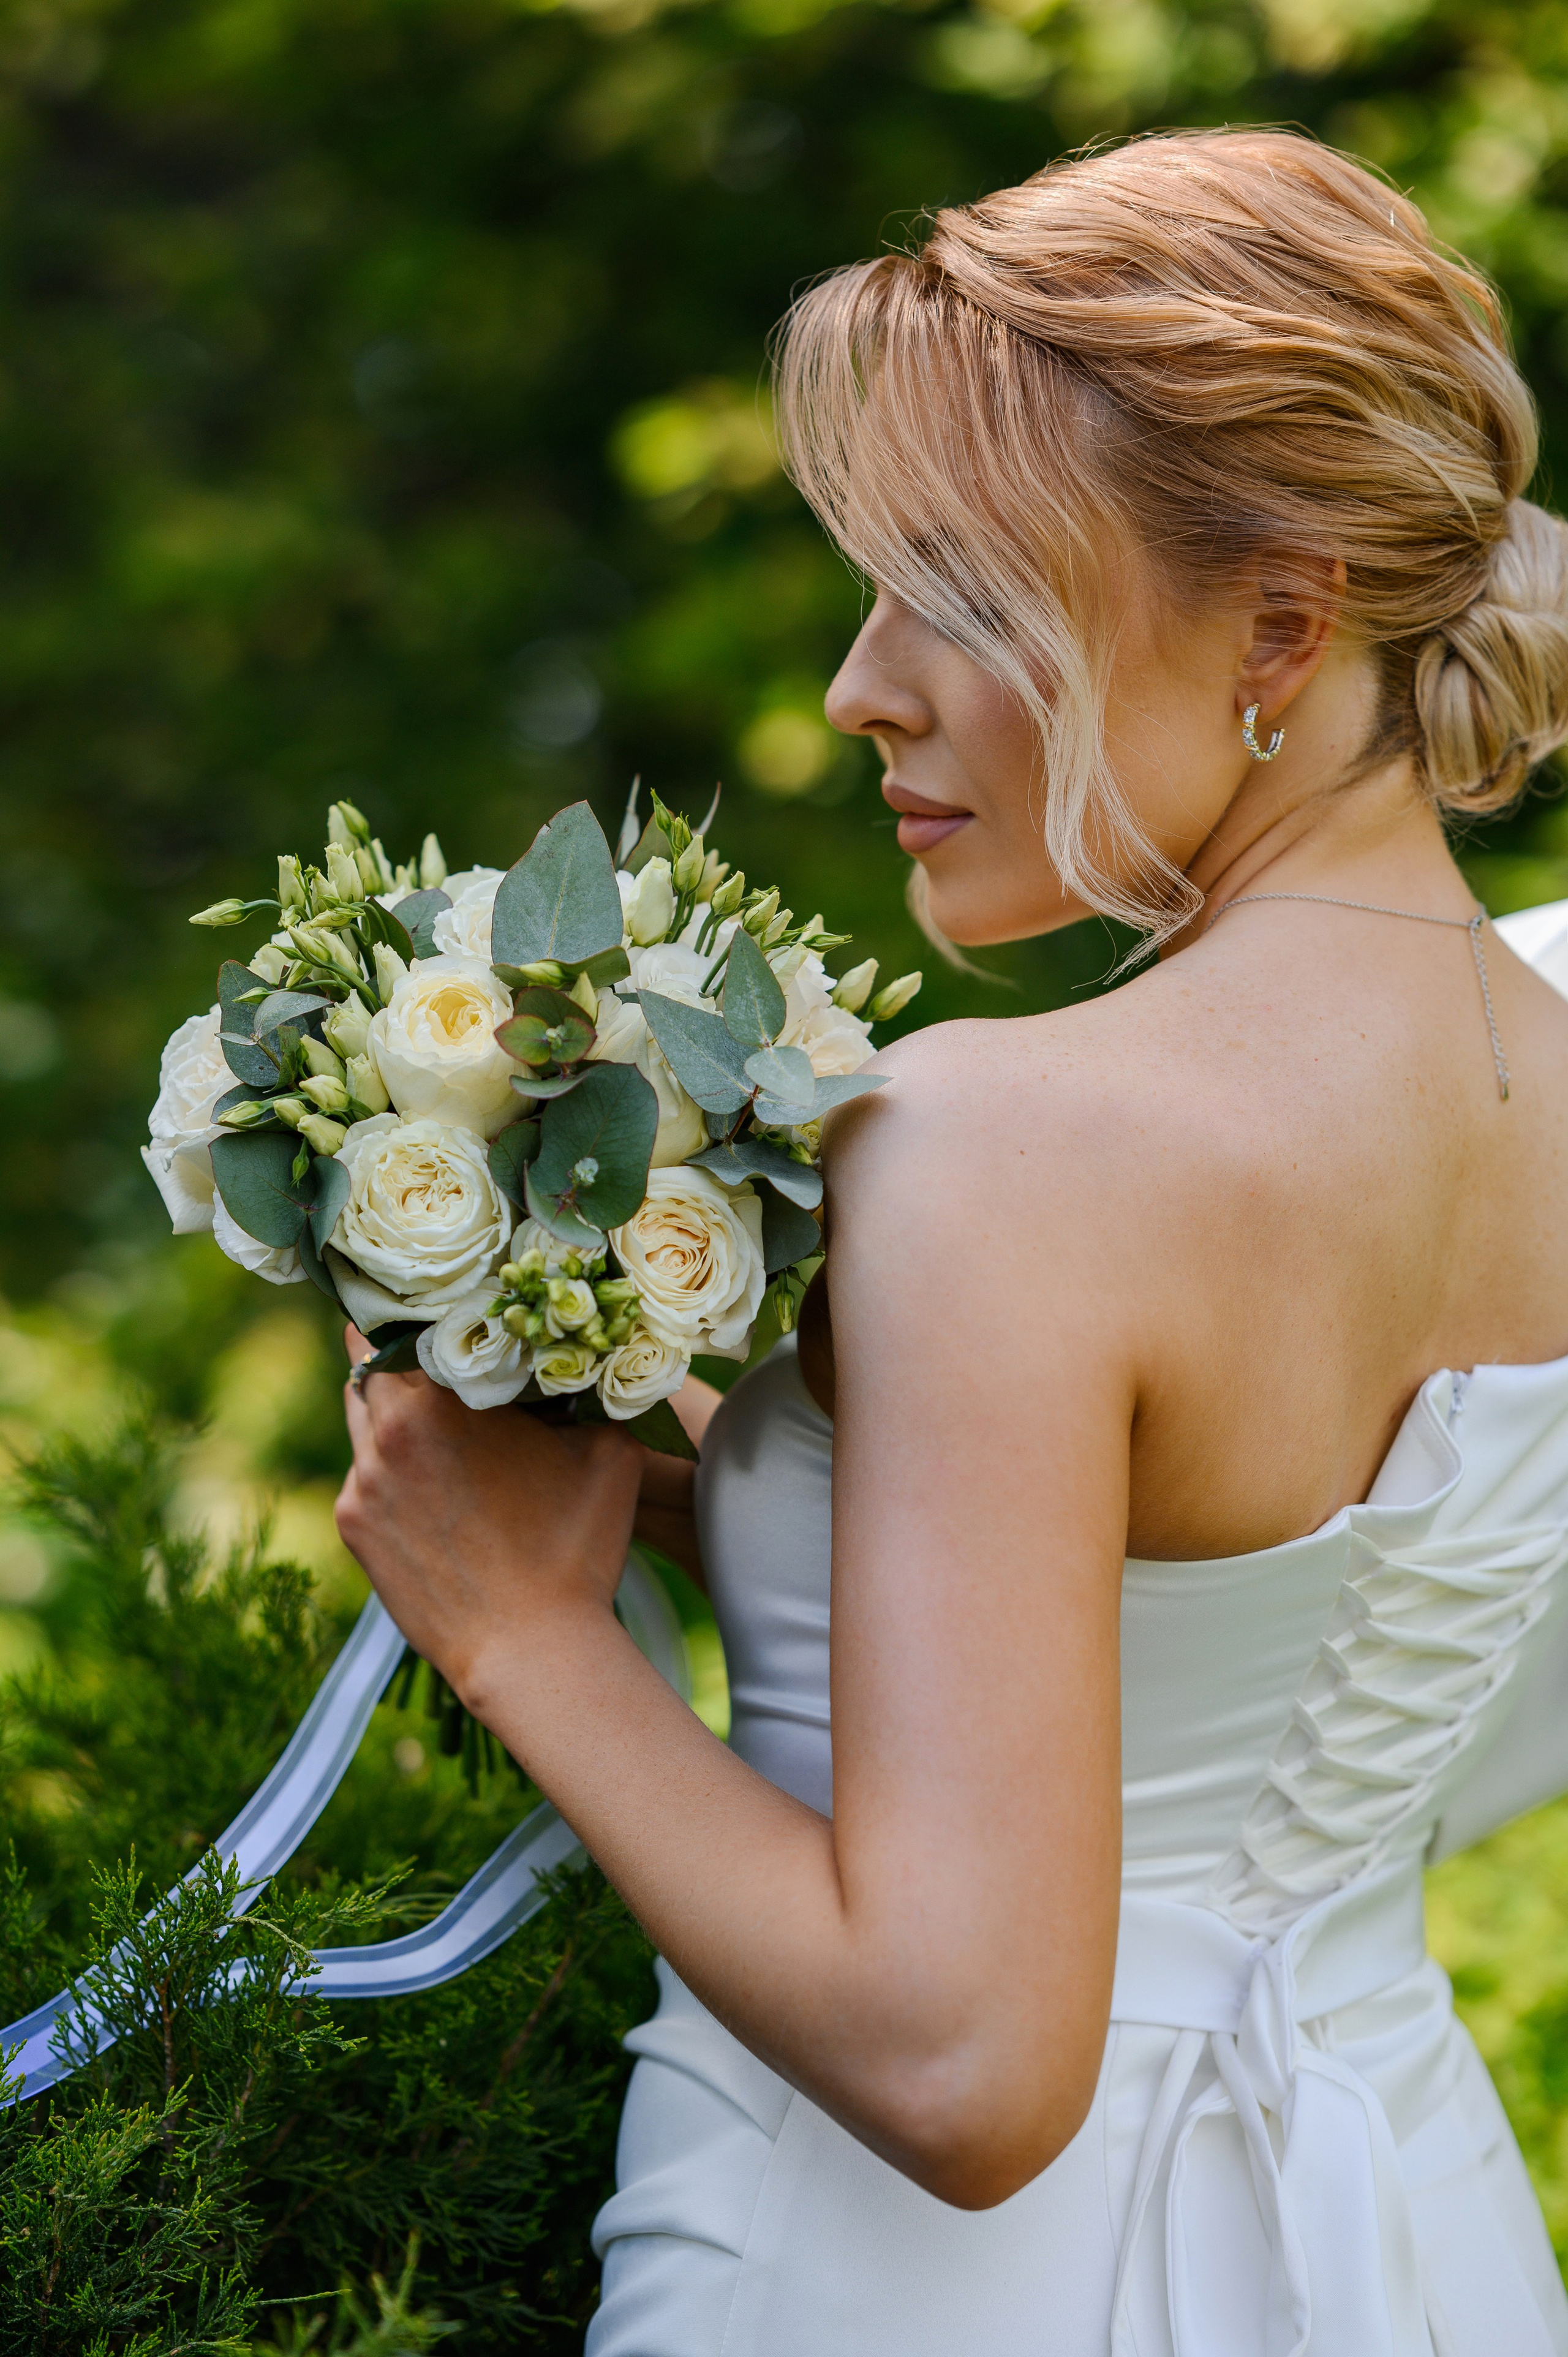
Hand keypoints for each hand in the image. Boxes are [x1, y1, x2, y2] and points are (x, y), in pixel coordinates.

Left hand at [336, 1327, 644, 1706]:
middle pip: (372, 1360)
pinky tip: (429, 1483)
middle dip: (398, 1350)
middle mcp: (387, 1430)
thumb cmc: (575, 1547)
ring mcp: (361, 1481)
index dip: (423, 1307)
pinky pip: (363, 1473)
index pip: (410, 1321)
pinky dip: (389, 1465)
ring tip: (428, 1410)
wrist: (530, 1651)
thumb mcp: (608, 1450)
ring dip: (388, 1405)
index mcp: (441, 1396)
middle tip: (428, 1341)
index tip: (442, 1302)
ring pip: (362, 1415)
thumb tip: (587, 1351)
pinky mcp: (352, 1525)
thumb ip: (588, 1388)